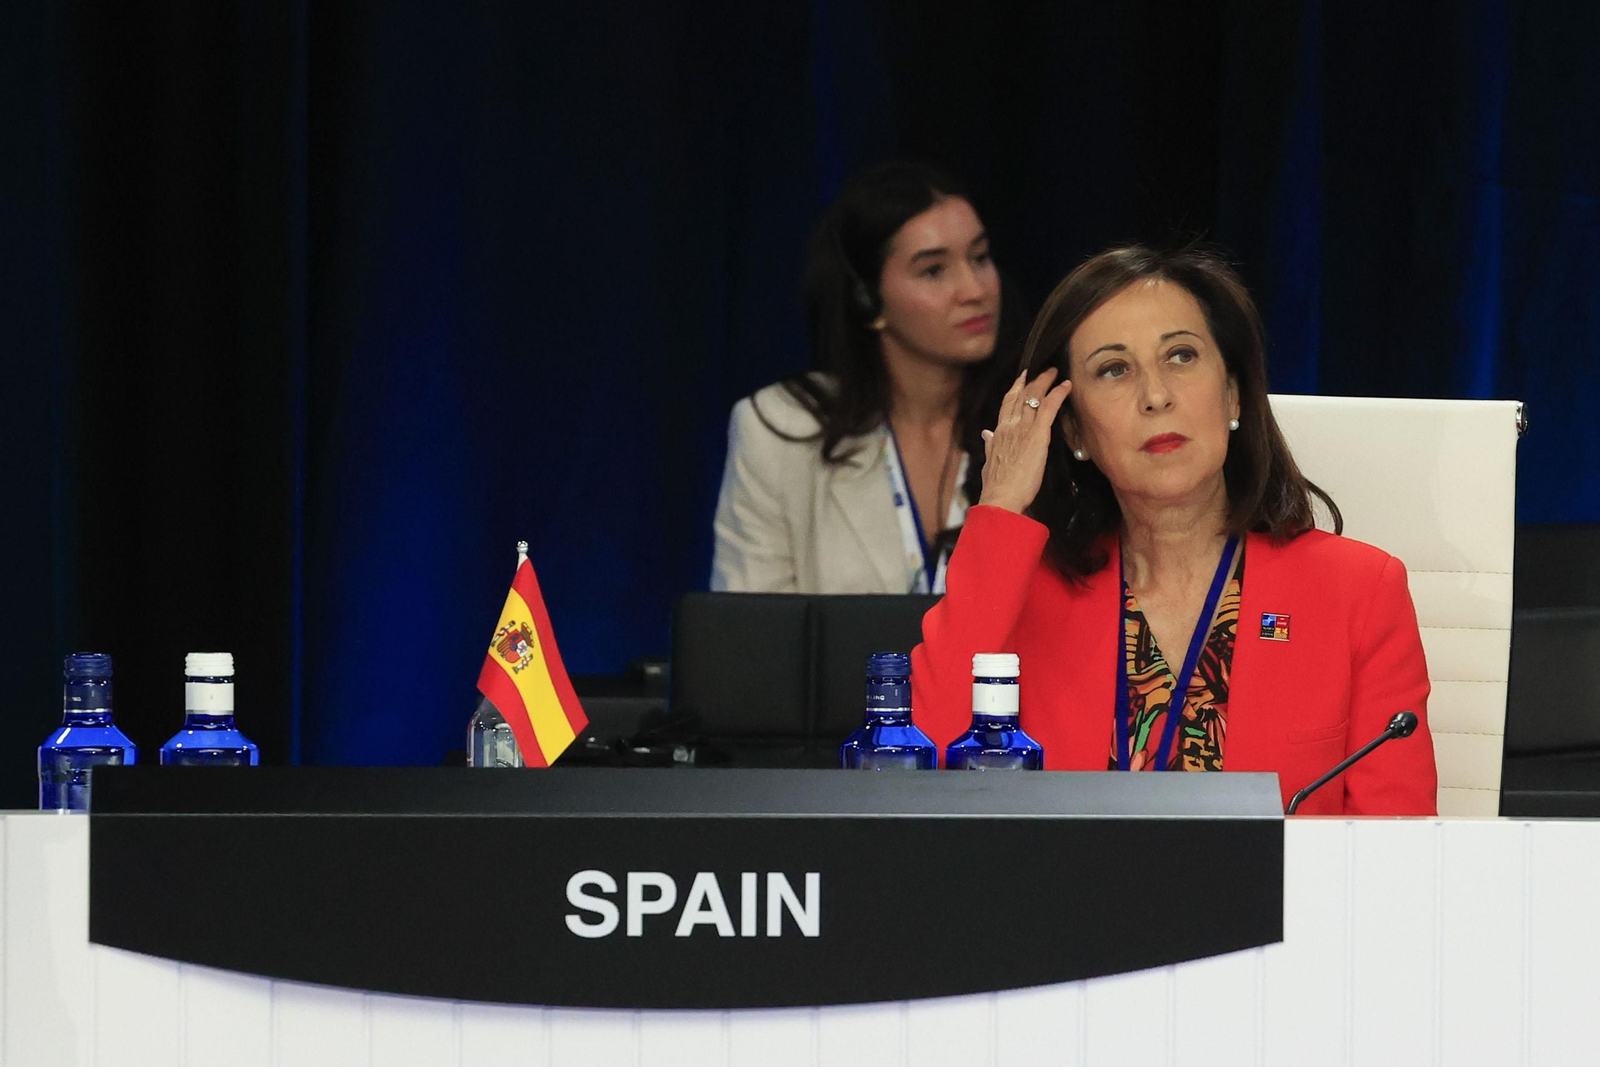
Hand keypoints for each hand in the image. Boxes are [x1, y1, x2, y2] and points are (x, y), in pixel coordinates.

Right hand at [977, 368, 1072, 513]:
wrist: (1001, 497)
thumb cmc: (997, 486)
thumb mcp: (988, 462)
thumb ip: (989, 445)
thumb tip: (986, 434)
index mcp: (999, 432)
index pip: (1007, 403)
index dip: (1015, 388)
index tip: (1022, 378)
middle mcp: (1009, 426)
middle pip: (1021, 395)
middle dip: (1032, 380)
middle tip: (1042, 370)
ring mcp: (1023, 428)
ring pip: (1034, 397)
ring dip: (1045, 381)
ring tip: (1055, 373)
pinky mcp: (1038, 435)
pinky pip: (1048, 407)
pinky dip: (1058, 393)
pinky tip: (1066, 385)